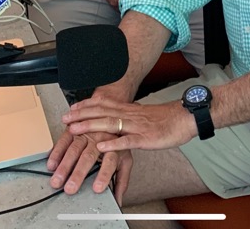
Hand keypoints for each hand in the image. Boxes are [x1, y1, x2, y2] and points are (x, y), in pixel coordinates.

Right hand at [47, 126, 132, 205]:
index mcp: (113, 147)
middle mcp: (99, 139)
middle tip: (70, 188)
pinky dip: (56, 152)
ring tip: (57, 180)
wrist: (109, 117)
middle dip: (78, 173)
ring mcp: (86, 133)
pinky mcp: (74, 128)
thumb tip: (119, 201)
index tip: (97, 189)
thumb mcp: (124, 160)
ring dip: (64, 166)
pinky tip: (51, 164)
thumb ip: (122, 181)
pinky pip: (64, 140)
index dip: (104, 175)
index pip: (110, 162)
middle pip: (88, 157)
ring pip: (74, 149)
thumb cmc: (116, 143)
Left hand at [63, 96, 196, 151]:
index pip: (103, 104)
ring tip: (75, 130)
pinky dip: (112, 143)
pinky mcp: (145, 137)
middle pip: (101, 111)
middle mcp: (129, 114)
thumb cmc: (165, 119)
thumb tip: (116, 118)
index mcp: (128, 109)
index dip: (85, 106)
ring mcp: (136, 125)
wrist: (185, 117)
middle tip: (65, 119)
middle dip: (81, 115)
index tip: (71, 109)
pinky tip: (101, 146)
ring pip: (110, 123)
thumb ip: (128, 116)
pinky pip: (127, 140)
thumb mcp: (143, 115)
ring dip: (90, 126)